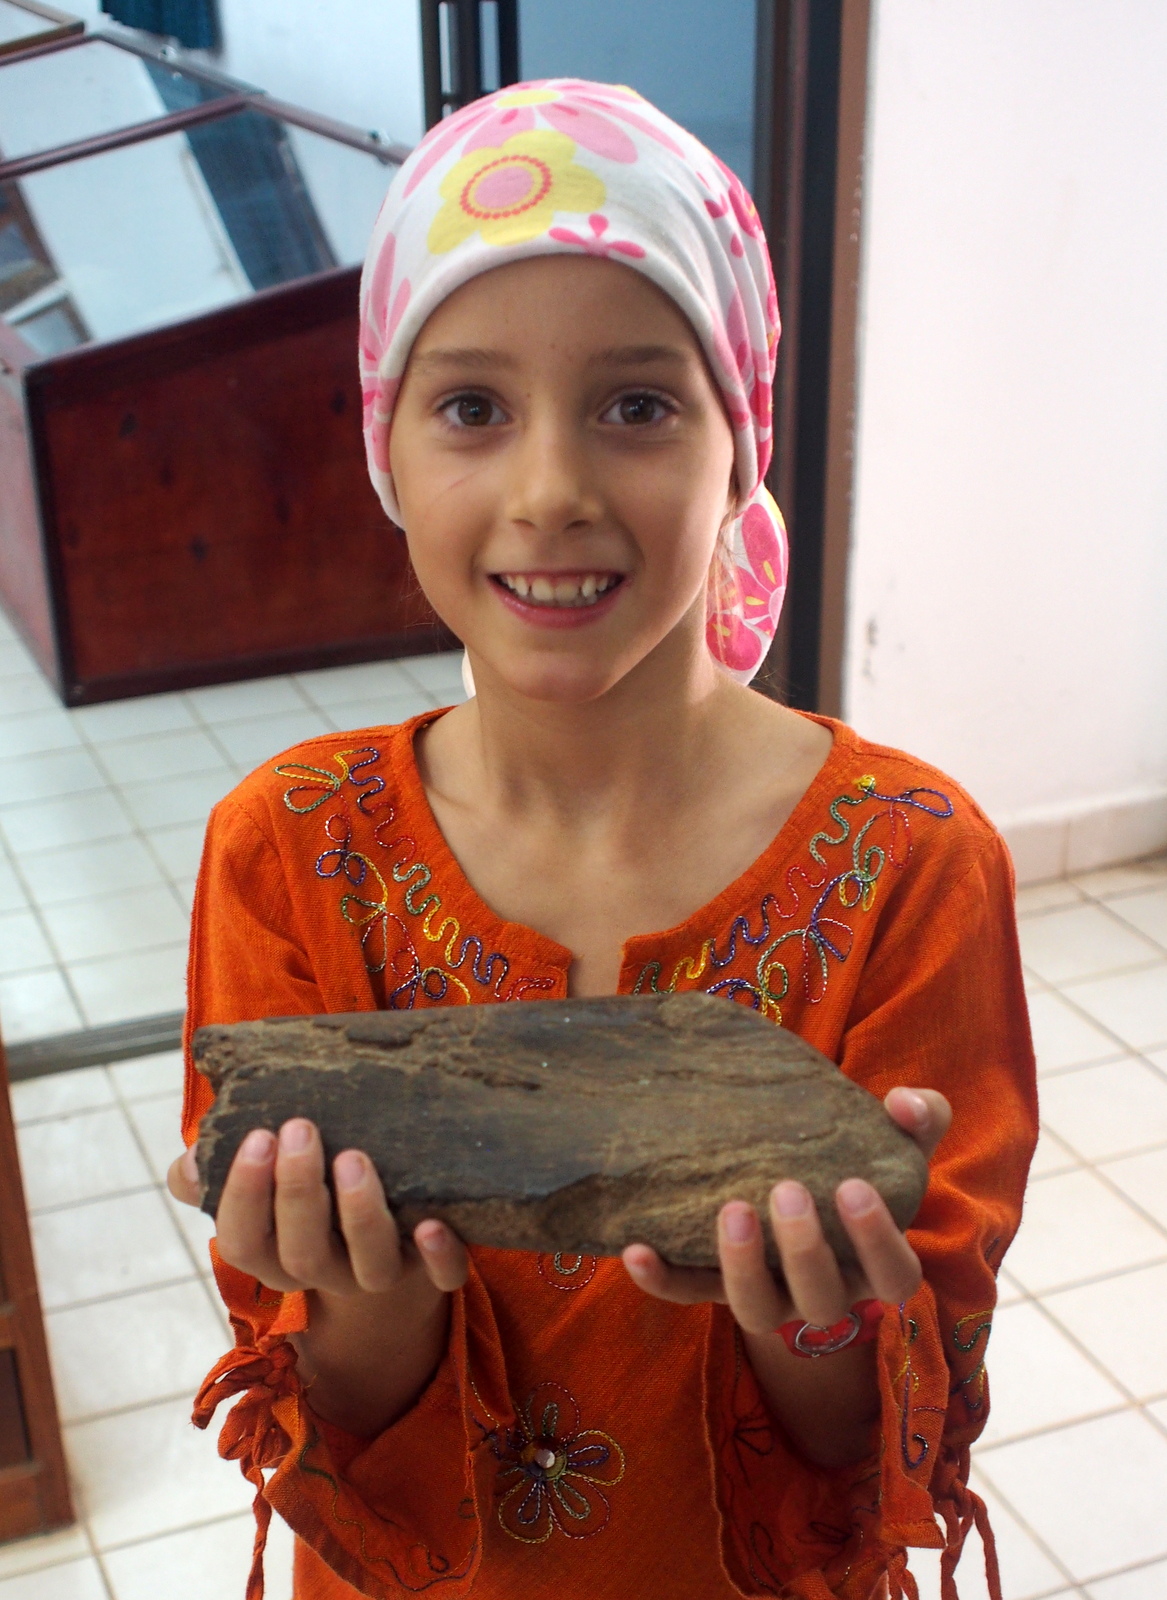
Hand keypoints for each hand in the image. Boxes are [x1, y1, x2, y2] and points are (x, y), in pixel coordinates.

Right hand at [167, 1120, 468, 1298]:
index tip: (257, 1135)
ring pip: (368, 1267)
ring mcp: (380, 1273)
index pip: (244, 1243)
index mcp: (277, 1255)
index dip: (245, 1195)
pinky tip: (432, 1223)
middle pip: (302, 1256)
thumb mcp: (263, 1183)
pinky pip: (442, 1278)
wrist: (387, 1247)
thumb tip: (190, 1163)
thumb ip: (216, 1172)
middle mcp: (326, 1272)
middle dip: (297, 1193)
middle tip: (300, 1129)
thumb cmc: (311, 1195)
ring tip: (354, 1158)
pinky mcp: (433, 1270)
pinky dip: (440, 1256)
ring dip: (359, 1215)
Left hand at [622, 1087, 951, 1333]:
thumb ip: (918, 1117)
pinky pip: (687, 1293)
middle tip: (786, 1190)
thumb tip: (903, 1103)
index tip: (853, 1186)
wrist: (807, 1181)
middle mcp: (824, 1292)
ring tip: (730, 1210)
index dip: (876, 1240)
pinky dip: (660, 1279)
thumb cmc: (858, 1162)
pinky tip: (635, 1248)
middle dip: (803, 1250)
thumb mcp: (896, 1142)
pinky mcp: (715, 1286)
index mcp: (874, 1264)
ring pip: (756, 1311)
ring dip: (739, 1267)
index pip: (893, 1276)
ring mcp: (768, 1295)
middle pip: (819, 1299)